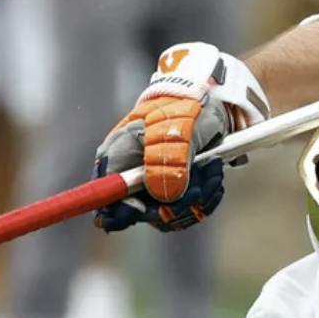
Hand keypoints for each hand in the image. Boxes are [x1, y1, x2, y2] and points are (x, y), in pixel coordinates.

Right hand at [94, 43, 268, 233]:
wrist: (212, 102)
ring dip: (195, 198)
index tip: (152, 208)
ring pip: (167, 215)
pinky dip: (205, 198)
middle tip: (197, 187)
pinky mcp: (174, 190)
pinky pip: (186, 210)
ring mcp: (153, 184)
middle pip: (140, 213)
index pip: (105, 196)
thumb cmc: (187, 107)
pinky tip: (212, 176)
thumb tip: (163, 196)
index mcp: (118, 155)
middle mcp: (131, 173)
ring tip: (210, 171)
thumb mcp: (177, 129)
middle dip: (174, 204)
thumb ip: (167, 161)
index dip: (124, 210)